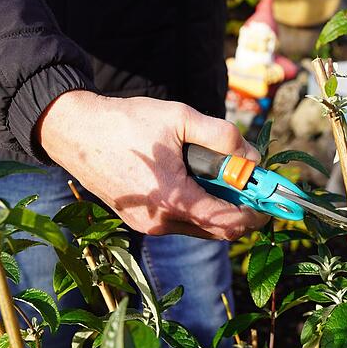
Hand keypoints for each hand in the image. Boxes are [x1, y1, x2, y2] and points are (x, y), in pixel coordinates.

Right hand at [36, 90, 268, 239]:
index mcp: (172, 200)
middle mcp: (160, 222)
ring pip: (199, 227)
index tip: (271, 196)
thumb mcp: (180, 117)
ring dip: (218, 206)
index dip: (256, 211)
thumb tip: (252, 157)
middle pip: (218, 230)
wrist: (75, 132)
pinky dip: (197, 205)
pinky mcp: (139, 219)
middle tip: (251, 182)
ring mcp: (147, 224)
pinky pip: (180, 221)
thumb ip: (222, 136)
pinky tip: (196, 177)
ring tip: (221, 173)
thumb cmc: (126, 123)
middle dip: (241, 209)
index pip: (228, 222)